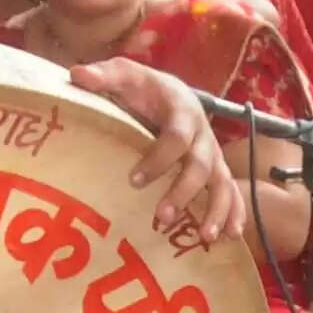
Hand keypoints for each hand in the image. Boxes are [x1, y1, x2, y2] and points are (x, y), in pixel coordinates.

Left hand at [63, 54, 249, 247]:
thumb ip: (105, 76)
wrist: (170, 92)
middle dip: (184, 191)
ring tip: (206, 237)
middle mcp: (203, 132)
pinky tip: (231, 236)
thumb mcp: (124, 75)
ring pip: (222, 181)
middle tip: (162, 216)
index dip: (159, 159)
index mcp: (182, 108)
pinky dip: (234, 212)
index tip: (133, 180)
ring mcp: (213, 152)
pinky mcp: (216, 169)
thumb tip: (78, 75)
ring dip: (217, 209)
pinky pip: (231, 191)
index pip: (177, 136)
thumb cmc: (143, 88)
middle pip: (201, 164)